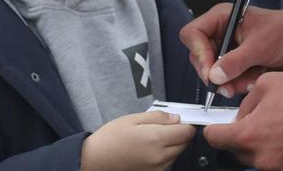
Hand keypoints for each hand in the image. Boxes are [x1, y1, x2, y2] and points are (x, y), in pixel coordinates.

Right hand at [80, 111, 195, 170]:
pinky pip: (168, 162)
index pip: (187, 132)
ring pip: (177, 153)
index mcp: (156, 139)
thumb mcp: (133, 118)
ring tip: (153, 137)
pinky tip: (150, 148)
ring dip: (172, 144)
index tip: (181, 119)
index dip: (186, 123)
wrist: (96, 160)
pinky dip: (165, 154)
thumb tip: (176, 118)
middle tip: (165, 126)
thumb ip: (158, 117)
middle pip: (185, 143)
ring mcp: (158, 168)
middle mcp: (160, 157)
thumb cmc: (110, 139)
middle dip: (179, 133)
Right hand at [180, 5, 282, 98]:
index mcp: (222, 18)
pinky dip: (240, 84)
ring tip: (252, 79)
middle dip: (215, 74)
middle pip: (199, 57)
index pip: (193, 34)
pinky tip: (256, 79)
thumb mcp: (260, 46)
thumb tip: (214, 76)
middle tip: (228, 87)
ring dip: (231, 82)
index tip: (211, 71)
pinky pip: (227, 80)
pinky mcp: (236, 64)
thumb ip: (235, 61)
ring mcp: (228, 50)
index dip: (198, 53)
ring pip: (213, 73)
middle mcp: (221, 33)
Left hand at [204, 70, 282, 169]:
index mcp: (250, 135)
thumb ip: (246, 103)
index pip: (215, 139)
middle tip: (262, 119)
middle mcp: (264, 159)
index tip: (218, 127)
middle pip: (238, 152)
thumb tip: (240, 114)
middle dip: (245, 136)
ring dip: (265, 146)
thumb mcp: (268, 83)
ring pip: (260, 160)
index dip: (216, 129)